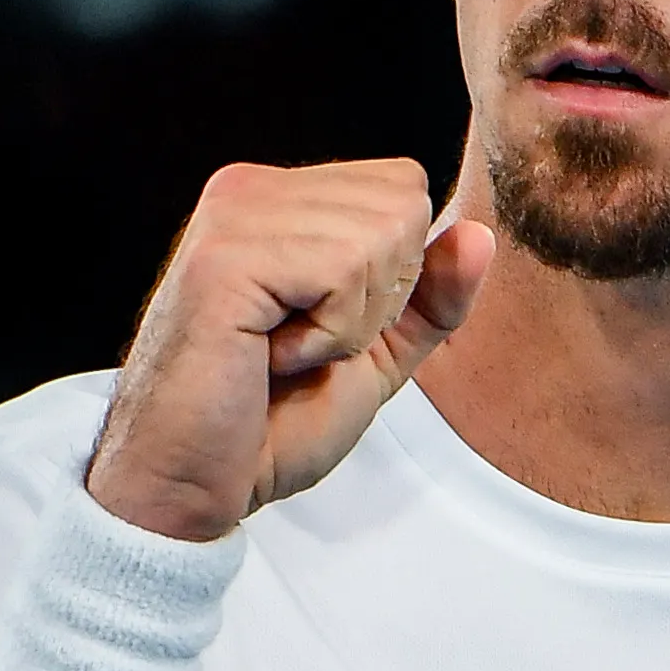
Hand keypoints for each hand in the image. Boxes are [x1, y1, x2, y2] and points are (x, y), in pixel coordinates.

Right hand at [84, 160, 494, 540]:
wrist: (189, 483)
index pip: (404, 188)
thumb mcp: (374, 357)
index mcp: (280, 199)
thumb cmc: (266, 425)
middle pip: (404, 203)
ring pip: (381, 236)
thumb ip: (429, 299)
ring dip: (350, 323)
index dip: (395, 276)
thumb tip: (480, 235)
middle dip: (379, 299)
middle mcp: (253, 188)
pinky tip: (271, 356)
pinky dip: (328, 334)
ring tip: (283, 352)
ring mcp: (235, 213)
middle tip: (302, 345)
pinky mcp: (228, 255)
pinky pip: (343, 270)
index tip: (323, 328)